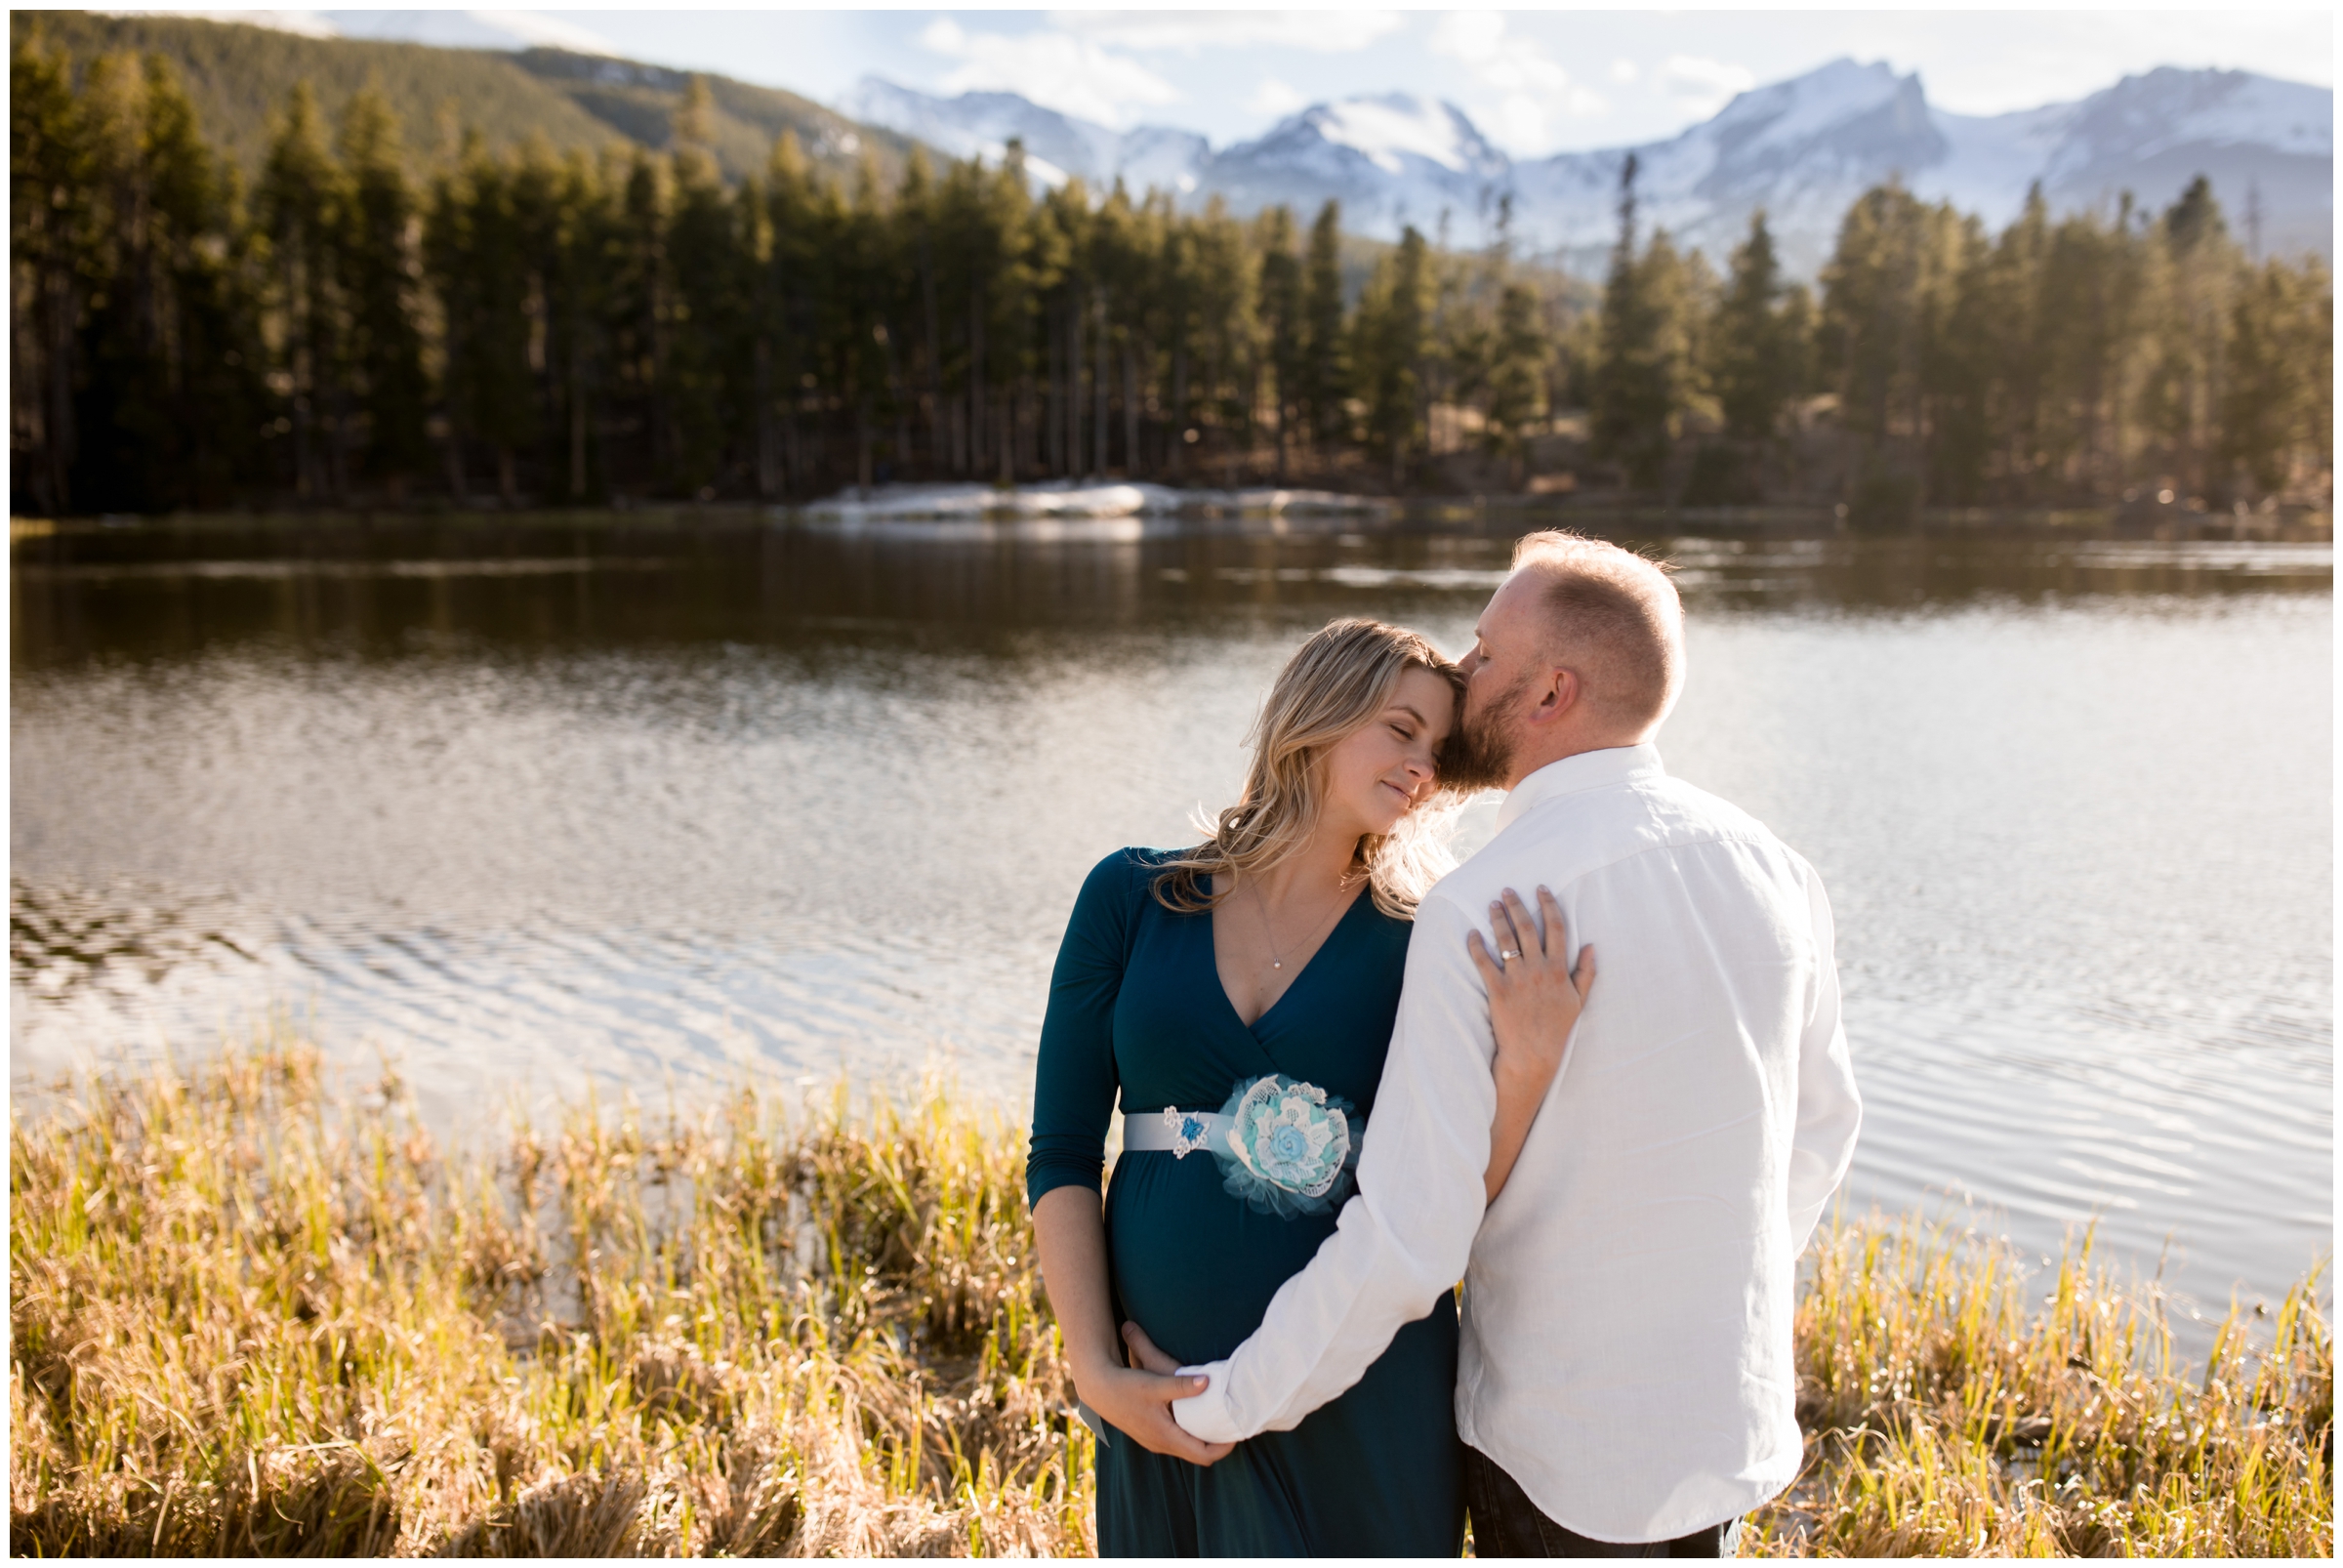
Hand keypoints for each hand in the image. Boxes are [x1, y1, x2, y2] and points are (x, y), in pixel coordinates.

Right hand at [1069, 1322, 1233, 1465]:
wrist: (1099, 1389)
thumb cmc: (1126, 1386)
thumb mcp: (1155, 1384)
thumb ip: (1182, 1385)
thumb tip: (1208, 1382)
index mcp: (1166, 1436)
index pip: (1204, 1455)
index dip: (1224, 1448)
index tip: (1237, 1433)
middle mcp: (1161, 1444)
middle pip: (1198, 1454)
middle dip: (1217, 1443)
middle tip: (1233, 1426)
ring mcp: (1154, 1440)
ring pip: (1186, 1447)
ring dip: (1202, 1439)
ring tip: (1218, 1422)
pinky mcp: (1149, 1433)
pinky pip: (1177, 1440)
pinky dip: (1190, 1433)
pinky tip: (1195, 1417)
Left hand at [1468, 886, 1593, 1102]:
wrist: (1533, 1055)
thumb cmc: (1557, 1029)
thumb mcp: (1579, 1001)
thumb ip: (1586, 972)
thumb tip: (1592, 946)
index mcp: (1559, 969)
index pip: (1556, 928)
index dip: (1549, 905)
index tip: (1541, 889)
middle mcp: (1538, 969)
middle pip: (1527, 928)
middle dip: (1517, 905)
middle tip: (1507, 890)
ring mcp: (1517, 979)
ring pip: (1506, 940)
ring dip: (1498, 919)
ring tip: (1492, 905)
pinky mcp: (1498, 990)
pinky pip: (1484, 962)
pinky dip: (1476, 945)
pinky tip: (1472, 934)